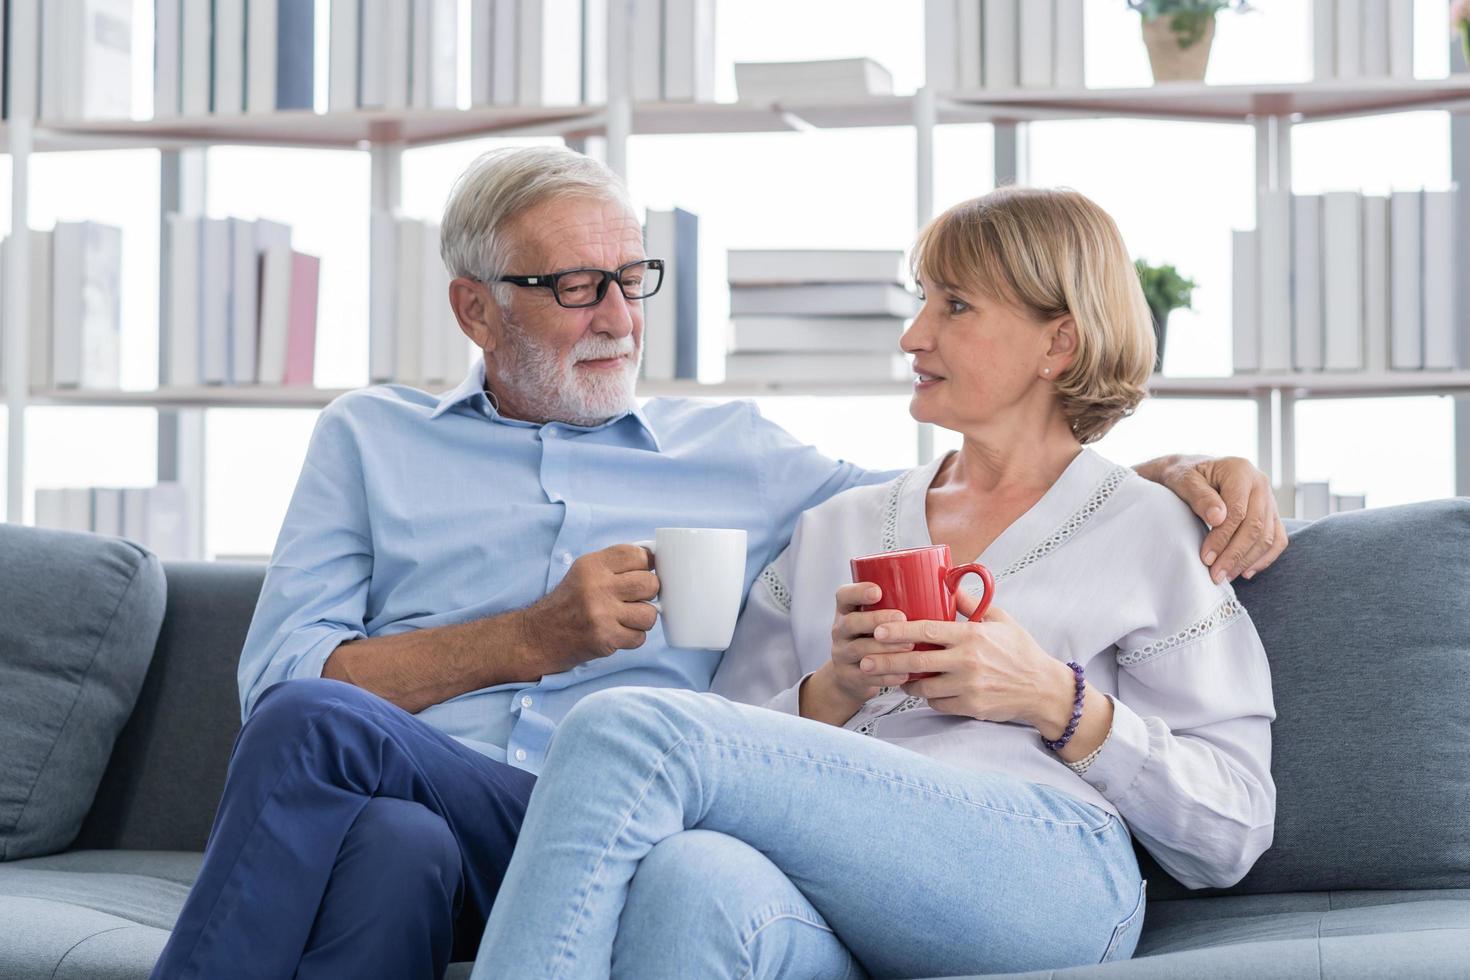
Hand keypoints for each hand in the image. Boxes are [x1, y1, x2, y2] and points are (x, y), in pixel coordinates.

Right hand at [520, 544, 659, 674]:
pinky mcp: (604, 638)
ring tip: (627, 618)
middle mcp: (597, 586)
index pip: (638, 555)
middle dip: (648, 593)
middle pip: (650, 584)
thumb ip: (615, 565)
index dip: (647, 565)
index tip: (642, 573)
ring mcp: (601, 614)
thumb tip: (655, 560)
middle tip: (634, 599)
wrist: (539, 636)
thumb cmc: (568, 603)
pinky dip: (632, 637)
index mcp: (592, 565)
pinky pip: (639, 637)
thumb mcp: (584, 572)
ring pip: (649, 614)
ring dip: (642, 619)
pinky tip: (617, 633)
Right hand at [801, 583, 915, 724]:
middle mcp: (840, 631)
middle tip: (902, 618)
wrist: (849, 675)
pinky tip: (905, 674)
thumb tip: (942, 581)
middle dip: (876, 619)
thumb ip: (894, 603)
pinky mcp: (849, 677)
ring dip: (886, 648)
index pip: (843, 596)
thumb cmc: (871, 638)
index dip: (858, 592)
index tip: (878, 591)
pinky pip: (866, 677)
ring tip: (909, 647)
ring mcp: (842, 655)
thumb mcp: (872, 619)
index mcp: (846, 611)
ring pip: (860, 650)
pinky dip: (887, 676)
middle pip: (851, 623)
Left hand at [861, 598, 1071, 730]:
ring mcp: (968, 687)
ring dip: (905, 681)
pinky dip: (926, 697)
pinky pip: (937, 703)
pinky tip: (920, 689)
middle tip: (865, 659)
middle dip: (886, 661)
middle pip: (916, 662)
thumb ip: (971, 604)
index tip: (878, 630)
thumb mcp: (1000, 620)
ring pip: (922, 686)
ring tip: (891, 675)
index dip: (898, 631)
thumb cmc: (1020, 650)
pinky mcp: (970, 707)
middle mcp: (967, 662)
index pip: (927, 631)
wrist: (1043, 688)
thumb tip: (949, 584)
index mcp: (971, 636)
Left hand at [1151, 454, 1287, 583]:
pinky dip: (1264, 558)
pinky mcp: (1271, 513)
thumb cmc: (1183, 475)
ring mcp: (1269, 499)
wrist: (1191, 471)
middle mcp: (1260, 483)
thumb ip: (1199, 496)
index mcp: (1240, 470)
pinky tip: (1245, 572)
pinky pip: (1277, 539)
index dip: (1223, 537)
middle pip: (1255, 526)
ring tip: (1225, 576)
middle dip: (1235, 555)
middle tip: (1216, 575)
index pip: (1238, 511)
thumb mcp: (1183, 480)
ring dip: (1247, 561)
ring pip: (1267, 536)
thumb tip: (1218, 518)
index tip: (1206, 558)